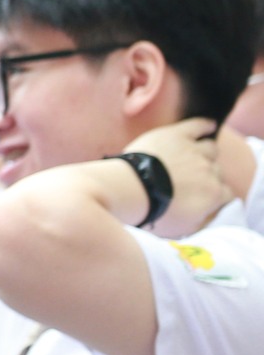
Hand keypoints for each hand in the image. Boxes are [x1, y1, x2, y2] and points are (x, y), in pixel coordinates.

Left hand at [125, 118, 233, 238]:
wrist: (128, 191)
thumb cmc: (153, 213)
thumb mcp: (183, 229)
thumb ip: (204, 219)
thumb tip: (214, 211)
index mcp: (213, 194)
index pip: (225, 193)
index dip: (215, 195)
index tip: (204, 197)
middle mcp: (209, 171)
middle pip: (216, 171)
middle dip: (205, 176)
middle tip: (188, 180)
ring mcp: (194, 151)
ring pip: (210, 148)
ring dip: (204, 153)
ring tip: (194, 156)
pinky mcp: (177, 135)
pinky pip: (198, 126)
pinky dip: (205, 125)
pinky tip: (209, 126)